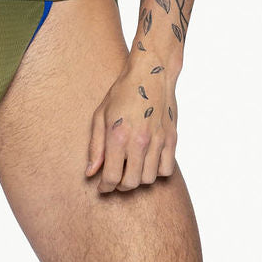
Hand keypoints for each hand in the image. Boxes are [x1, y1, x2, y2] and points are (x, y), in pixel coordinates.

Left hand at [87, 50, 179, 192]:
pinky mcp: (171, 139)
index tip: (102, 187)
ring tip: (131, 168)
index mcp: (118, 136)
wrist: (151, 73)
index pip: (111, 177)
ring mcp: (158, 140)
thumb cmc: (123, 93)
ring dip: (138, 179)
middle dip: (120, 186)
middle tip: (116, 179)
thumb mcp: (100, 117)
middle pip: (131, 183)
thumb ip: (95, 147)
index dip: (105, 187)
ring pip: (148, 179)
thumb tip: (90, 172)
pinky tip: (148, 162)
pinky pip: (166, 169)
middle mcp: (139, 141)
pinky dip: (156, 172)